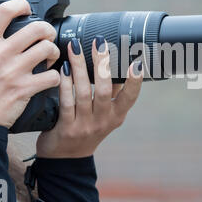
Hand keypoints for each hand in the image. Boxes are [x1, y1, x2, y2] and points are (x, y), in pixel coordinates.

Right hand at [0, 0, 60, 127]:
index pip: (4, 12)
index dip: (21, 5)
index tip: (28, 9)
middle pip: (37, 28)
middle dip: (48, 31)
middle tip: (47, 37)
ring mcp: (12, 72)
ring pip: (48, 49)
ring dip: (54, 52)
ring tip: (50, 57)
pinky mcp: (24, 89)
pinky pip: (52, 75)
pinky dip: (55, 76)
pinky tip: (49, 77)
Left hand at [36, 37, 142, 157]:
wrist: (66, 158)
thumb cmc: (88, 129)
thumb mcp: (106, 115)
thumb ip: (113, 92)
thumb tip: (120, 63)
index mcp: (116, 116)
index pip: (130, 98)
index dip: (134, 81)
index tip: (137, 63)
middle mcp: (103, 121)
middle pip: (104, 90)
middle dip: (102, 64)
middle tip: (100, 42)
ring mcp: (84, 126)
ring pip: (83, 92)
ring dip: (79, 67)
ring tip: (75, 47)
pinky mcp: (66, 128)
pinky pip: (66, 101)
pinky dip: (65, 83)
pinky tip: (63, 68)